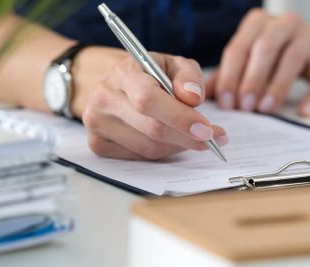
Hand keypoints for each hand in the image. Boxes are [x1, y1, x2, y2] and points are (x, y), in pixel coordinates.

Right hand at [79, 50, 227, 159]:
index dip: (180, 117)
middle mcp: (105, 97)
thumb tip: (193, 97)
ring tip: (193, 136)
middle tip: (213, 138)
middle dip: (188, 137)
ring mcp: (97, 123)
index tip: (206, 129)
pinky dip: (164, 152)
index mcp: (124, 72)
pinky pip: (140, 158)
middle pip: (151, 128)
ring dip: (178, 145)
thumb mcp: (175, 65)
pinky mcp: (98, 144)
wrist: (121, 85)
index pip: (148, 99)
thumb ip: (189, 76)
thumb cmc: (153, 74)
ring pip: (149, 148)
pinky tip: (171, 140)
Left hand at [206, 8, 309, 116]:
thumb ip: (228, 76)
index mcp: (259, 23)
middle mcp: (284, 23)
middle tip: (245, 106)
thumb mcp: (253, 61)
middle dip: (252, 78)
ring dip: (278, 85)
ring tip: (267, 109)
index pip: (239, 47)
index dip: (230, 75)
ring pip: (293, 57)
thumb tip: (202, 97)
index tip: (226, 103)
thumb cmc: (280, 57)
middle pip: (265, 47)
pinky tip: (304, 112)